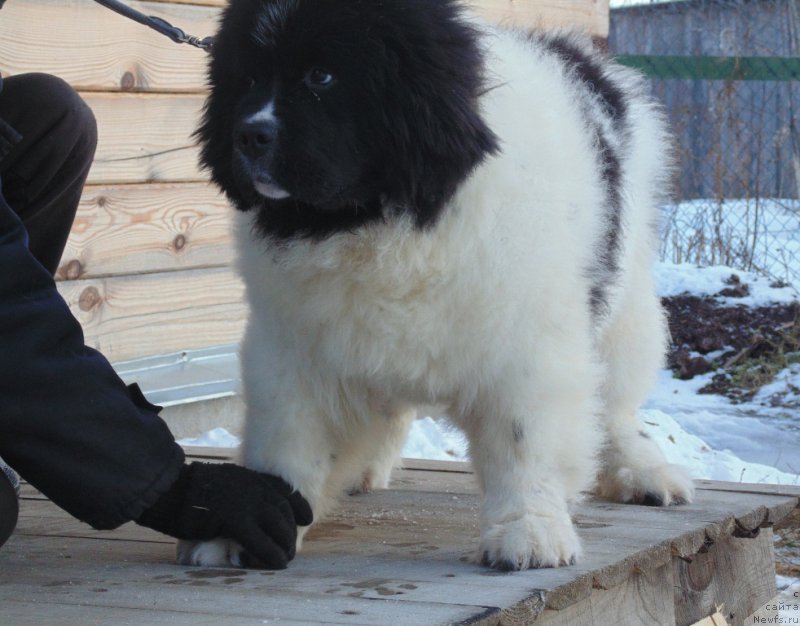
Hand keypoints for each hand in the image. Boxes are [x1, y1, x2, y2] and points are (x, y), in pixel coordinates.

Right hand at [137, 462, 311, 567]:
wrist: (169, 488)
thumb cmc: (187, 489)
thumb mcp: (221, 482)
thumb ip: (237, 491)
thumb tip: (244, 509)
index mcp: (249, 477)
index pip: (283, 489)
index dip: (298, 505)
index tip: (306, 518)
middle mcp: (253, 486)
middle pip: (283, 509)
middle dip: (290, 530)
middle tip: (290, 548)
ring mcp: (245, 502)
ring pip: (278, 525)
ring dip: (285, 544)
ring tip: (286, 558)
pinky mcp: (235, 520)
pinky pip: (261, 541)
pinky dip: (271, 554)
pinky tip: (276, 564)